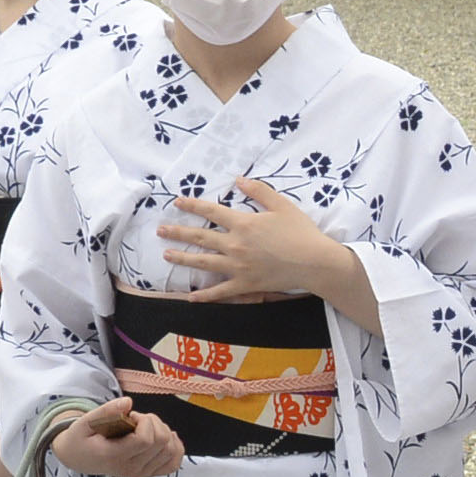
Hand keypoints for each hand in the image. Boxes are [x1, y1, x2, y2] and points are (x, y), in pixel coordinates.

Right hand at [50, 393, 182, 476]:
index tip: (131, 416)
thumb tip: (127, 402)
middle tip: (137, 420)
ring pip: (171, 450)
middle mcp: (131, 468)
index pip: (145, 440)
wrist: (78, 458)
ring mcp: (141, 473)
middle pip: (162, 442)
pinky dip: (174, 447)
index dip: (144, 421)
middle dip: (154, 422)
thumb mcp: (85, 422)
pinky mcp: (148, 473)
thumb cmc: (81, 440)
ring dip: (163, 431)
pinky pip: (173, 463)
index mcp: (115, 456)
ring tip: (145, 428)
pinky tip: (164, 437)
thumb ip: (106, 411)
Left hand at [160, 176, 343, 303]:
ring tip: (167, 255)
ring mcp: (238, 267)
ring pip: (203, 262)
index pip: (211, 211)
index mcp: (243, 223)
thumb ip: (259, 191)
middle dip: (177, 232)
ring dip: (182, 258)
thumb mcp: (282, 205)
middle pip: (199, 237)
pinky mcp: (245, 284)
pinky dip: (205, 295)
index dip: (192, 205)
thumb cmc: (301, 232)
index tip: (178, 202)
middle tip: (161, 230)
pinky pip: (220, 291)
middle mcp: (234, 245)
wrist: (314, 263)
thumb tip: (238, 179)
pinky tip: (191, 297)